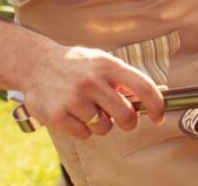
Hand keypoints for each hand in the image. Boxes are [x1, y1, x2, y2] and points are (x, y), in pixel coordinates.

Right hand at [22, 45, 164, 140]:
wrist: (37, 64)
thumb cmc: (78, 65)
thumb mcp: (104, 62)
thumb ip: (128, 78)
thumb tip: (161, 91)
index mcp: (108, 65)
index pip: (143, 86)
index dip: (157, 105)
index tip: (160, 117)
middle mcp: (92, 81)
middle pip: (125, 114)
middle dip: (128, 122)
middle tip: (123, 119)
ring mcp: (73, 98)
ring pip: (104, 127)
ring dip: (101, 124)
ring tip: (90, 109)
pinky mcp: (57, 115)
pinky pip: (84, 134)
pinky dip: (83, 129)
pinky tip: (75, 114)